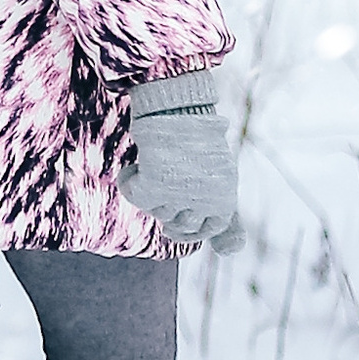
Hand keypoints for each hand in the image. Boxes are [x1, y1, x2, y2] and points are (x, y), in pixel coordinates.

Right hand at [121, 66, 242, 252]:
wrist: (180, 106)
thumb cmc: (202, 146)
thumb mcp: (221, 184)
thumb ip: (226, 223)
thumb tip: (229, 253)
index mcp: (225, 202)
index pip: (207, 231)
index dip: (190, 224)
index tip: (179, 210)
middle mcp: (204, 202)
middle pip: (178, 224)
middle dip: (170, 206)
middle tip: (170, 180)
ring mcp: (179, 195)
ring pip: (155, 210)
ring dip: (151, 189)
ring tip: (159, 163)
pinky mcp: (154, 183)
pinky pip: (132, 194)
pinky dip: (129, 179)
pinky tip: (135, 165)